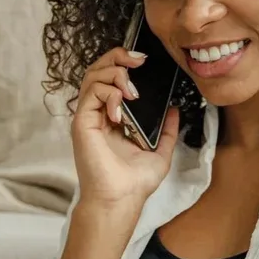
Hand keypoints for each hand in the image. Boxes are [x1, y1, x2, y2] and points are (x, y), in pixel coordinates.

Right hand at [71, 47, 180, 209]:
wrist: (121, 200)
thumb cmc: (134, 183)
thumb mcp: (160, 152)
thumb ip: (167, 130)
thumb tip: (175, 109)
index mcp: (113, 117)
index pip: (112, 78)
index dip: (124, 63)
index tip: (144, 62)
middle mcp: (98, 114)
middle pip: (99, 70)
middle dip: (118, 58)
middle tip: (139, 61)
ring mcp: (89, 117)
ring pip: (92, 76)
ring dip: (115, 73)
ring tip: (132, 90)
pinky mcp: (82, 123)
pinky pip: (91, 93)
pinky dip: (109, 94)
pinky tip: (121, 110)